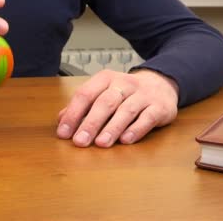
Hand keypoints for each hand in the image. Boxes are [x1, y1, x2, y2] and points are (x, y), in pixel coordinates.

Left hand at [56, 69, 178, 146]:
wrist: (161, 83)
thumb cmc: (125, 93)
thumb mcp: (102, 92)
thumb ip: (82, 106)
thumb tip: (60, 120)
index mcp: (105, 79)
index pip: (85, 94)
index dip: (73, 114)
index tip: (63, 133)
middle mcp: (124, 84)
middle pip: (105, 102)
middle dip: (91, 123)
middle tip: (80, 141)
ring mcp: (143, 95)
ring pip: (126, 110)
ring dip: (112, 128)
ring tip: (101, 143)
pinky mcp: (160, 107)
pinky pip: (147, 118)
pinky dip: (136, 129)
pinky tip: (126, 140)